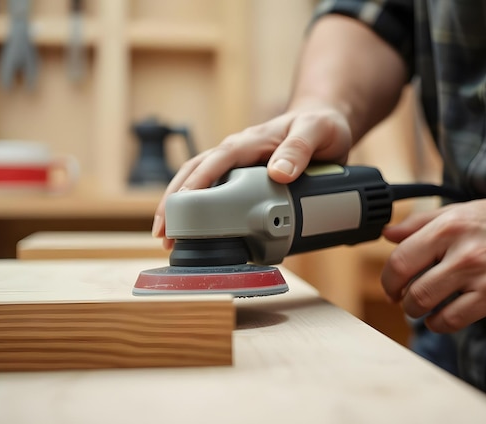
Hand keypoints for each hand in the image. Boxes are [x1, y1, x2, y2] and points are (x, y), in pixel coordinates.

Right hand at [152, 103, 352, 248]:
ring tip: (167, 238)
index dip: (196, 184)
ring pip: (197, 181)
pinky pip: (214, 191)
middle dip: (173, 202)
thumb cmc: (321, 125)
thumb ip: (300, 149)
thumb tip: (278, 173)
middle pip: (194, 172)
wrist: (323, 123)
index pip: (215, 161)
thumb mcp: (317, 132)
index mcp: (250, 141)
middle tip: (162, 233)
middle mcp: (237, 152)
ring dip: (178, 207)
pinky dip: (199, 210)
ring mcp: (237, 165)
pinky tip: (195, 232)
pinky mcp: (242, 177)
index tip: (181, 208)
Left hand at [380, 197, 485, 332]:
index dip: (388, 280)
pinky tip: (449, 315)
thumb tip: (387, 234)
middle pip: (415, 292)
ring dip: (423, 316)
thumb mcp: (458, 212)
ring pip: (434, 312)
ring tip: (426, 310)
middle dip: (404, 302)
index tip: (391, 288)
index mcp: (449, 228)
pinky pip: (459, 321)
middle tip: (407, 302)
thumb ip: (418, 223)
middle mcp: (465, 254)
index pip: (400, 262)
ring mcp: (485, 279)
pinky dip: (446, 323)